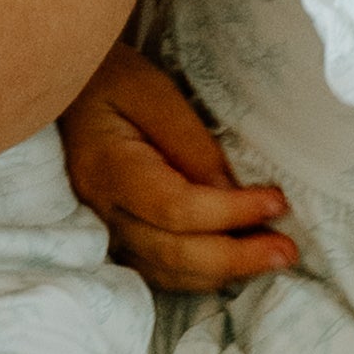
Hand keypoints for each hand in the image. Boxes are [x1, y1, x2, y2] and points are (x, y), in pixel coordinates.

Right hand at [64, 42, 296, 291]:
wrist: (66, 91)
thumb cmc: (109, 79)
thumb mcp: (152, 93)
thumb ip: (191, 144)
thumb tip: (234, 194)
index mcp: (108, 168)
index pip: (175, 208)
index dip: (230, 212)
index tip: (277, 201)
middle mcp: (103, 210)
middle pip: (173, 252)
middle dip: (236, 257)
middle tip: (287, 250)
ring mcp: (105, 229)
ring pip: (167, 271)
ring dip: (223, 272)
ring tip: (271, 258)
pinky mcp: (115, 236)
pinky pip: (159, 271)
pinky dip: (200, 274)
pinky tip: (235, 263)